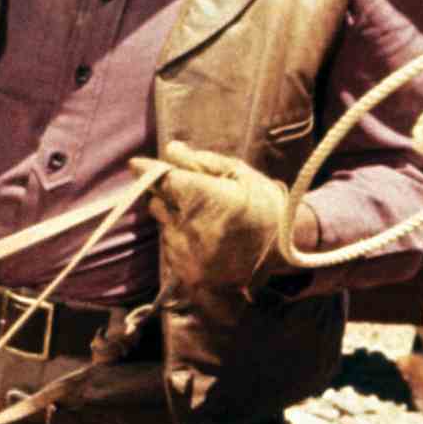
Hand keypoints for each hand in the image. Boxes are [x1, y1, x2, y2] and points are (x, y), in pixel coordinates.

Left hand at [137, 143, 305, 297]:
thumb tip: (172, 149)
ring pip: (164, 227)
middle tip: (194, 197)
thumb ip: (203, 161)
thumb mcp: (241, 175)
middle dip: (169, 196)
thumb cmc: (266, 207)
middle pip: (157, 203)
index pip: (163, 180)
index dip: (148, 170)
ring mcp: (187, 253)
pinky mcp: (186, 274)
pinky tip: (207, 242)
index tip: (136, 164)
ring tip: (207, 222)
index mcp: (205, 197)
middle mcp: (191, 226)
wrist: (286, 255)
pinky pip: (171, 249)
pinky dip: (182, 242)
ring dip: (176, 220)